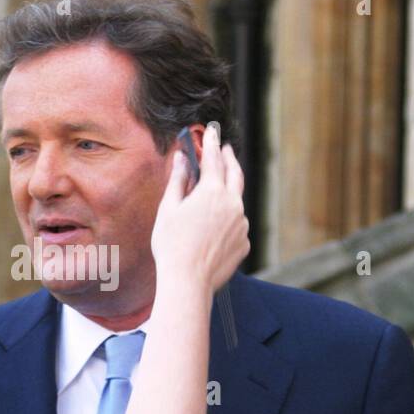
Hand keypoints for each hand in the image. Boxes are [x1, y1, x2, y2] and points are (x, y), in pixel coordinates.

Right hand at [150, 123, 248, 294]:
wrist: (187, 282)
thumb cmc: (172, 246)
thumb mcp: (168, 209)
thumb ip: (178, 181)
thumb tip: (182, 160)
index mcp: (212, 192)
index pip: (213, 159)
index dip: (210, 143)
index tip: (211, 131)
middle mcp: (233, 205)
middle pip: (234, 174)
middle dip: (229, 159)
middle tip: (225, 148)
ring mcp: (242, 225)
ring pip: (235, 202)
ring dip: (226, 194)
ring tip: (213, 195)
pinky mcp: (244, 243)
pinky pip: (236, 226)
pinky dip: (227, 221)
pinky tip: (212, 231)